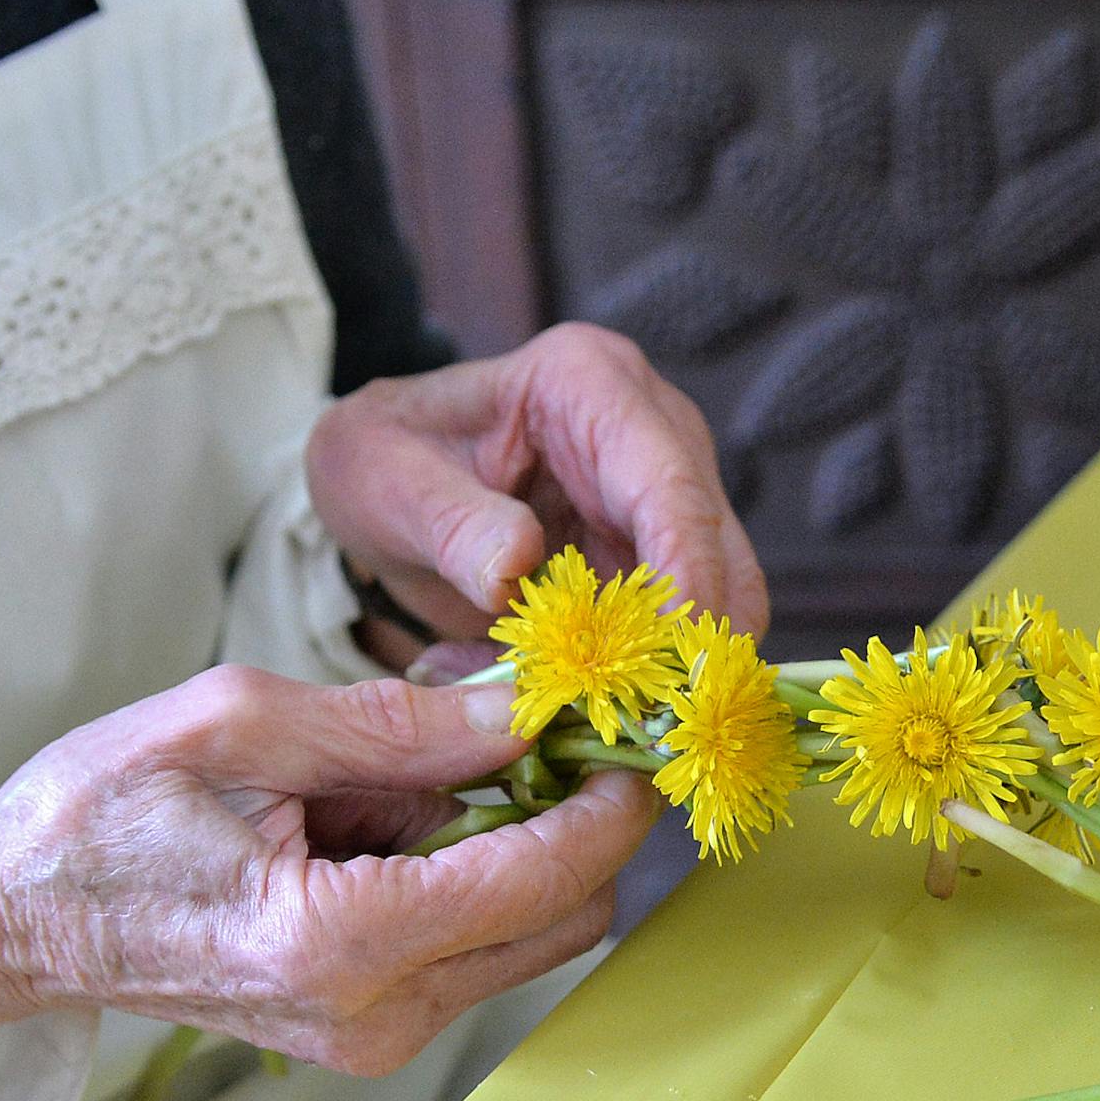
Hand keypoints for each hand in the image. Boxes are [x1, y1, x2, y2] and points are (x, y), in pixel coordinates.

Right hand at [0, 668, 657, 1082]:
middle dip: (585, 823)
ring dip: (532, 846)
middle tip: (561, 729)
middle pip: (567, 919)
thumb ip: (403, 724)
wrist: (15, 918)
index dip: (610, 802)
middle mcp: (378, 1015)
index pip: (544, 876)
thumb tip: (527, 708)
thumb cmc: (104, 816)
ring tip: (456, 763)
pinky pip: (480, 947)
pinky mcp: (375, 1032)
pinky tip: (415, 812)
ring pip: (533, 936)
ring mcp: (378, 1037)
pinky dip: (483, 875)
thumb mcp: (246, 724)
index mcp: (341, 942)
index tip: (636, 731)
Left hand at [308, 324, 767, 672]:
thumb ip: (447, 520)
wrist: (390, 485)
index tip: (670, 653)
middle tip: (633, 717)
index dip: (686, 573)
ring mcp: (668, 498)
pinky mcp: (662, 560)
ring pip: (719, 604)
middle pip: (719, 552)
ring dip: (660, 672)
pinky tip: (557, 698)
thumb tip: (515, 566)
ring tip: (572, 709)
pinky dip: (630, 680)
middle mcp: (655, 431)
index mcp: (590, 383)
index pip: (669, 485)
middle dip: (688, 642)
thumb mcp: (380, 474)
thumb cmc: (382, 458)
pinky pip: (675, 636)